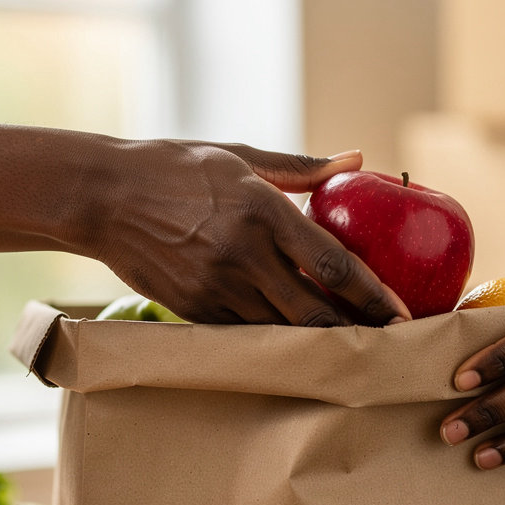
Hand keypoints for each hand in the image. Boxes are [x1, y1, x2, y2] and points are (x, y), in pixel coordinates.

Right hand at [81, 139, 411, 324]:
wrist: (102, 197)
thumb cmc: (177, 169)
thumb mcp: (240, 157)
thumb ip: (303, 167)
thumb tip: (358, 159)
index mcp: (262, 209)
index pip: (333, 264)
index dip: (373, 295)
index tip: (402, 315)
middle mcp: (243, 254)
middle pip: (315, 312)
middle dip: (357, 333)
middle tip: (388, 344)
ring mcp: (217, 287)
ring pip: (284, 332)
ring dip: (321, 342)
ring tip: (355, 348)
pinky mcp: (196, 311)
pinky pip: (250, 335)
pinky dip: (279, 340)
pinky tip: (302, 343)